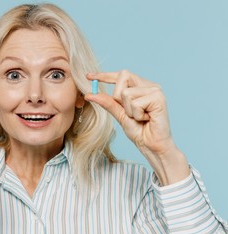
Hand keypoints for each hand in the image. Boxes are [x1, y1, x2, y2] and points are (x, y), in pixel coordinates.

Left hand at [85, 70, 189, 184]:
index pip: (121, 75)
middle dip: (118, 97)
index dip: (104, 75)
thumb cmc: (139, 131)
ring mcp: (155, 90)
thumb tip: (90, 94)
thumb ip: (107, 103)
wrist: (151, 146)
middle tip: (129, 112)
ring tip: (140, 118)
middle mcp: (149, 85)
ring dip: (128, 110)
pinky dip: (136, 115)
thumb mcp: (119, 115)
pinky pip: (135, 103)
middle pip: (123, 77)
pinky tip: (146, 119)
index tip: (88, 76)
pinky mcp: (158, 98)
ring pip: (126, 93)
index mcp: (141, 87)